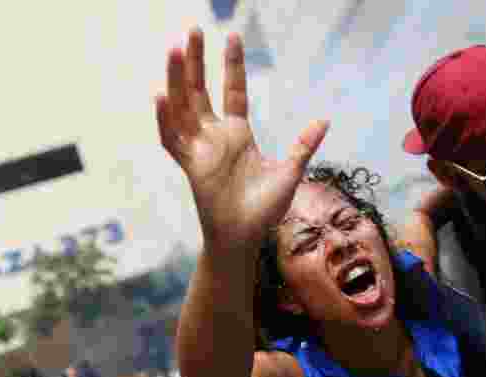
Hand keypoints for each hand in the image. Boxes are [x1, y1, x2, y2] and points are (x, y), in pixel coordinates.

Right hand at [156, 28, 329, 249]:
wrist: (246, 238)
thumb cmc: (265, 210)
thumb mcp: (289, 172)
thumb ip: (303, 146)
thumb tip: (324, 120)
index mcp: (238, 134)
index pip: (232, 91)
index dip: (232, 66)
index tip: (232, 37)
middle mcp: (214, 136)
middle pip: (200, 90)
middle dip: (195, 61)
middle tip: (192, 29)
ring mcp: (199, 149)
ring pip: (182, 107)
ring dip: (177, 79)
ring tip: (175, 49)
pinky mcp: (190, 166)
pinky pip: (171, 139)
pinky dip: (165, 120)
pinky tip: (161, 96)